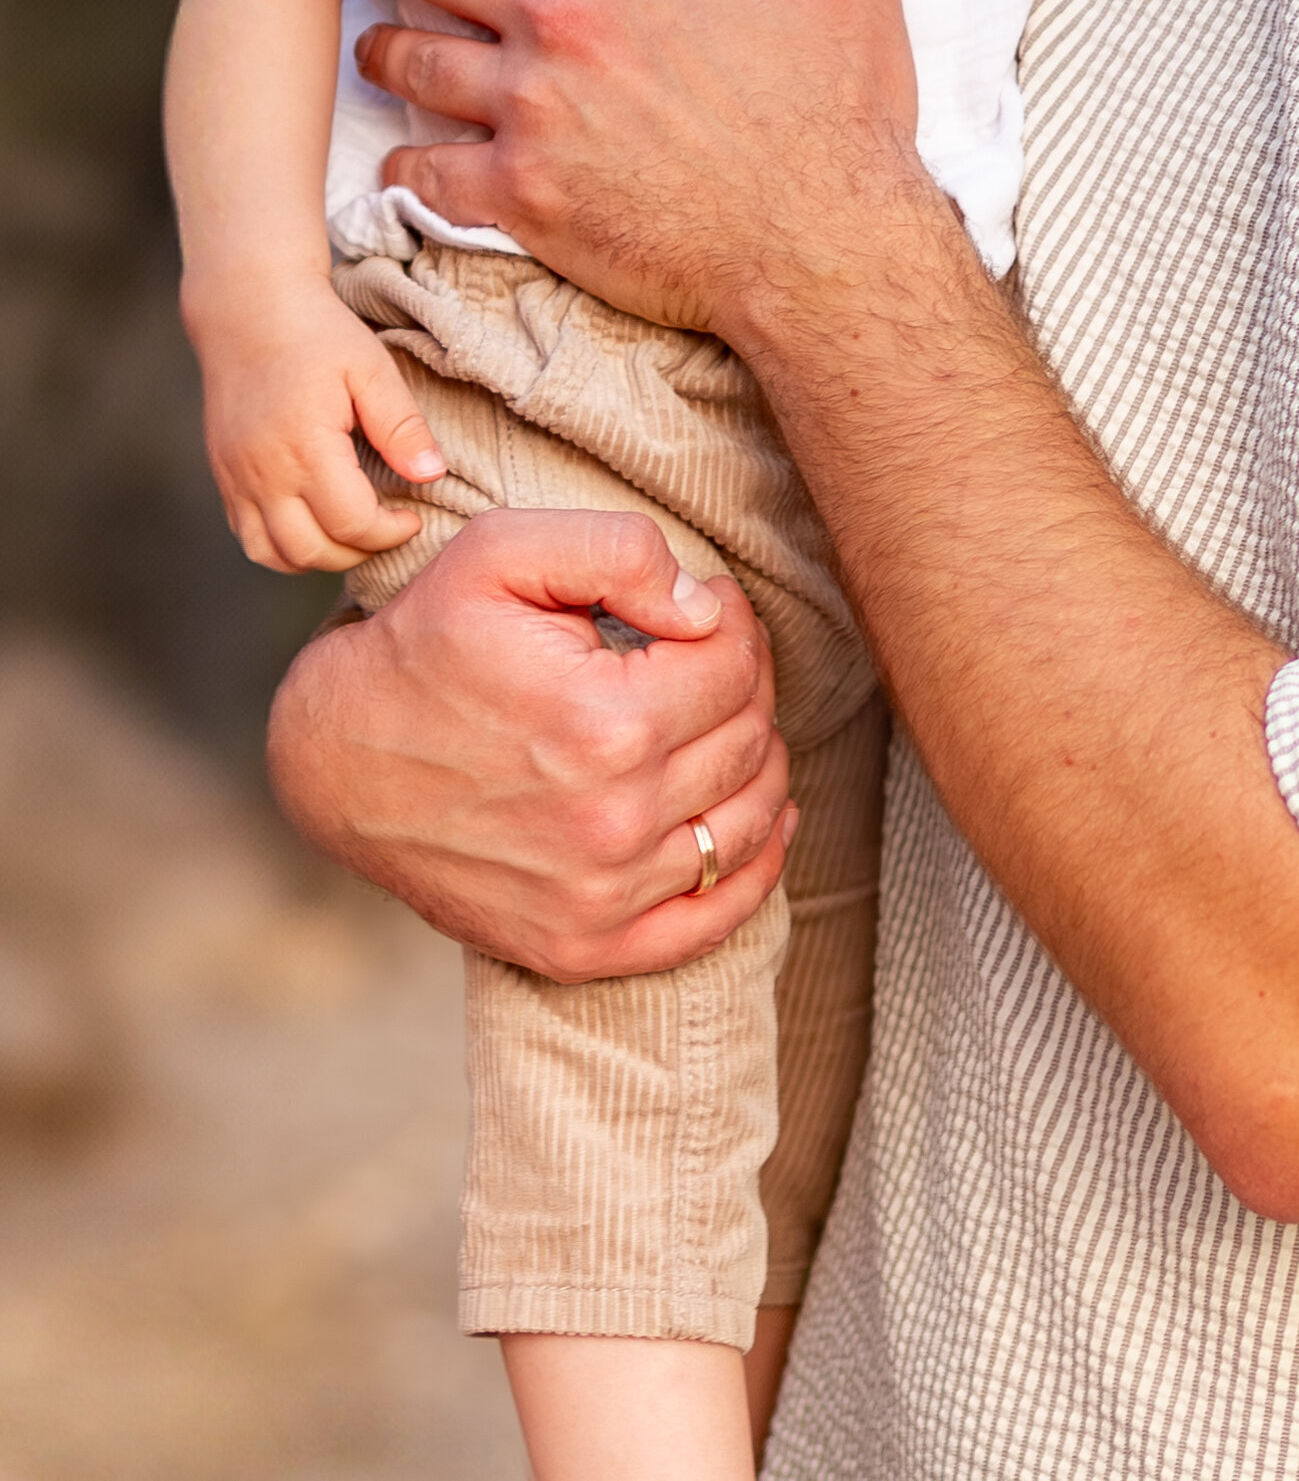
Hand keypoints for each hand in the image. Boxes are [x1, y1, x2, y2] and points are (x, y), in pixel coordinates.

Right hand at [190, 280, 446, 572]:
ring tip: (355, 532)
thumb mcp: (370, 369)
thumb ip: (401, 425)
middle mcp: (263, 473)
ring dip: (321, 557)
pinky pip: (250, 538)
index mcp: (304, 446)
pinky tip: (316, 525)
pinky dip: (284, 548)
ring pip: (276, 556)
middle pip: (313, 550)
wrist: (247, 311)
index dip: (390, 532)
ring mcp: (237, 480)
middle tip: (389, 527)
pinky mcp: (224, 479)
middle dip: (360, 552)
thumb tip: (431, 474)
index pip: (351, 523)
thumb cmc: (316, 334)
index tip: (412, 516)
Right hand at [267, 509, 795, 976]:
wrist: (337, 759)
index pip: (737, 664)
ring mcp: (598, 898)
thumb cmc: (425, 642)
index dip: (731, 621)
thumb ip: (620, 551)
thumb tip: (704, 608)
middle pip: (747, 739)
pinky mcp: (580, 947)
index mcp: (605, 722)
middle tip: (705, 656)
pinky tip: (761, 819)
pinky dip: (755, 869)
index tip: (701, 607)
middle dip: (744, 683)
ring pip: (748, 823)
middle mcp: (611, 821)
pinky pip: (711, 920)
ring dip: (758, 762)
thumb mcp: (503, 551)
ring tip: (723, 720)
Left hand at [351, 0, 924, 341]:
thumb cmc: (840, 103)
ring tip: (380, 43)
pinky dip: (405, 163)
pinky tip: (409, 158)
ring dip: (384, 45)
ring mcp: (528, 109)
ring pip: (405, 58)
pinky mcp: (518, 197)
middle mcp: (555, 17)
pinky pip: (419, 171)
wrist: (827, 247)